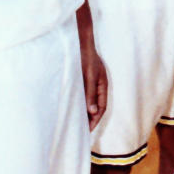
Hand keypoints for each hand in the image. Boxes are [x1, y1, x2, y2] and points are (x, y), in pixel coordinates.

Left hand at [76, 5, 107, 130]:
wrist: (78, 41)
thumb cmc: (85, 56)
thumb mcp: (89, 75)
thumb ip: (90, 93)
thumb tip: (92, 111)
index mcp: (102, 85)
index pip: (102, 107)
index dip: (95, 119)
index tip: (87, 130)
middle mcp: (97, 85)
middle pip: (96, 106)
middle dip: (90, 119)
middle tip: (81, 131)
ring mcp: (89, 82)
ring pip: (88, 101)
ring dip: (84, 112)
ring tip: (75, 124)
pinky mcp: (82, 80)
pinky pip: (81, 96)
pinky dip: (78, 104)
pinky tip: (71, 109)